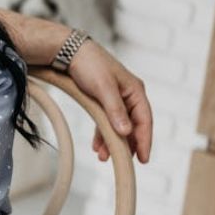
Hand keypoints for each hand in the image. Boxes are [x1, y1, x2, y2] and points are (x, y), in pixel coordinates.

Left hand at [68, 41, 151, 162]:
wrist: (69, 51)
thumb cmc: (90, 65)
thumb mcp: (103, 89)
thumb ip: (115, 111)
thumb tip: (126, 132)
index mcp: (135, 91)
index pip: (145, 120)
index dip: (145, 140)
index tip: (143, 159)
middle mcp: (129, 95)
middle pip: (133, 125)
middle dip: (128, 145)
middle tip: (126, 163)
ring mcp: (116, 98)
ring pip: (118, 125)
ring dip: (112, 141)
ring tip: (103, 157)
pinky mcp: (102, 99)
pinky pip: (105, 121)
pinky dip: (101, 133)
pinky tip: (96, 146)